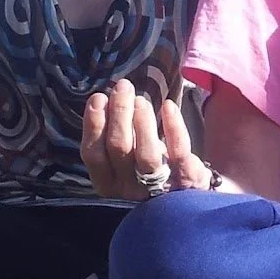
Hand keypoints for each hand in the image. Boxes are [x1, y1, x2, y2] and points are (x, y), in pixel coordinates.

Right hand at [79, 78, 210, 199]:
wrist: (186, 191)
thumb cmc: (146, 164)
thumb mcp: (123, 155)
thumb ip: (111, 134)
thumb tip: (103, 99)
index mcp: (107, 182)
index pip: (93, 154)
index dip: (94, 124)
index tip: (99, 97)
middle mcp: (129, 188)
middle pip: (119, 149)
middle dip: (119, 114)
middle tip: (123, 87)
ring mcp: (158, 186)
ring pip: (147, 154)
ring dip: (142, 122)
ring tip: (140, 99)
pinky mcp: (185, 178)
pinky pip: (179, 152)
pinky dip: (173, 127)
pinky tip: (168, 106)